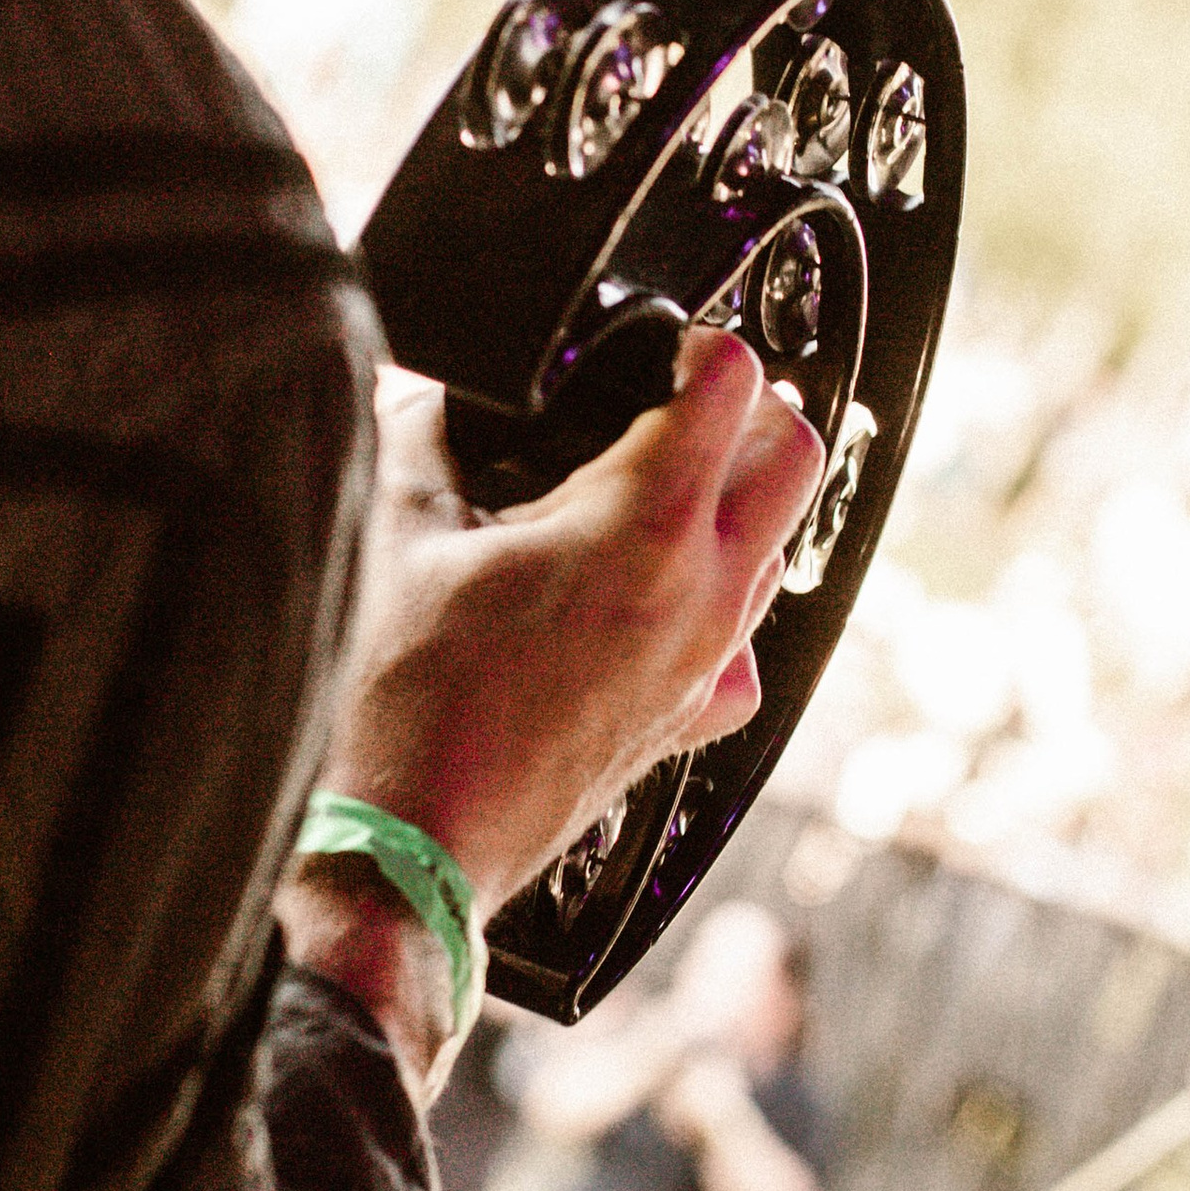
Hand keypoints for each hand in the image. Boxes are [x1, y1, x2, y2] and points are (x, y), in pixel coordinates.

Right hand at [317, 327, 822, 925]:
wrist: (409, 845)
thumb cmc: (402, 710)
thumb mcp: (394, 537)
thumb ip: (422, 442)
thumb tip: (431, 403)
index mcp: (641, 526)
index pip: (731, 387)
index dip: (702, 345)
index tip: (669, 345)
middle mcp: (700, 594)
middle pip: (795, 458)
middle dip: (753, 412)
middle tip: (689, 402)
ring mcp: (706, 664)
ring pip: (779, 552)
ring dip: (739, 505)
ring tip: (660, 492)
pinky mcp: (688, 723)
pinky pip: (744, 649)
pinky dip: (718, 610)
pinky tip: (657, 605)